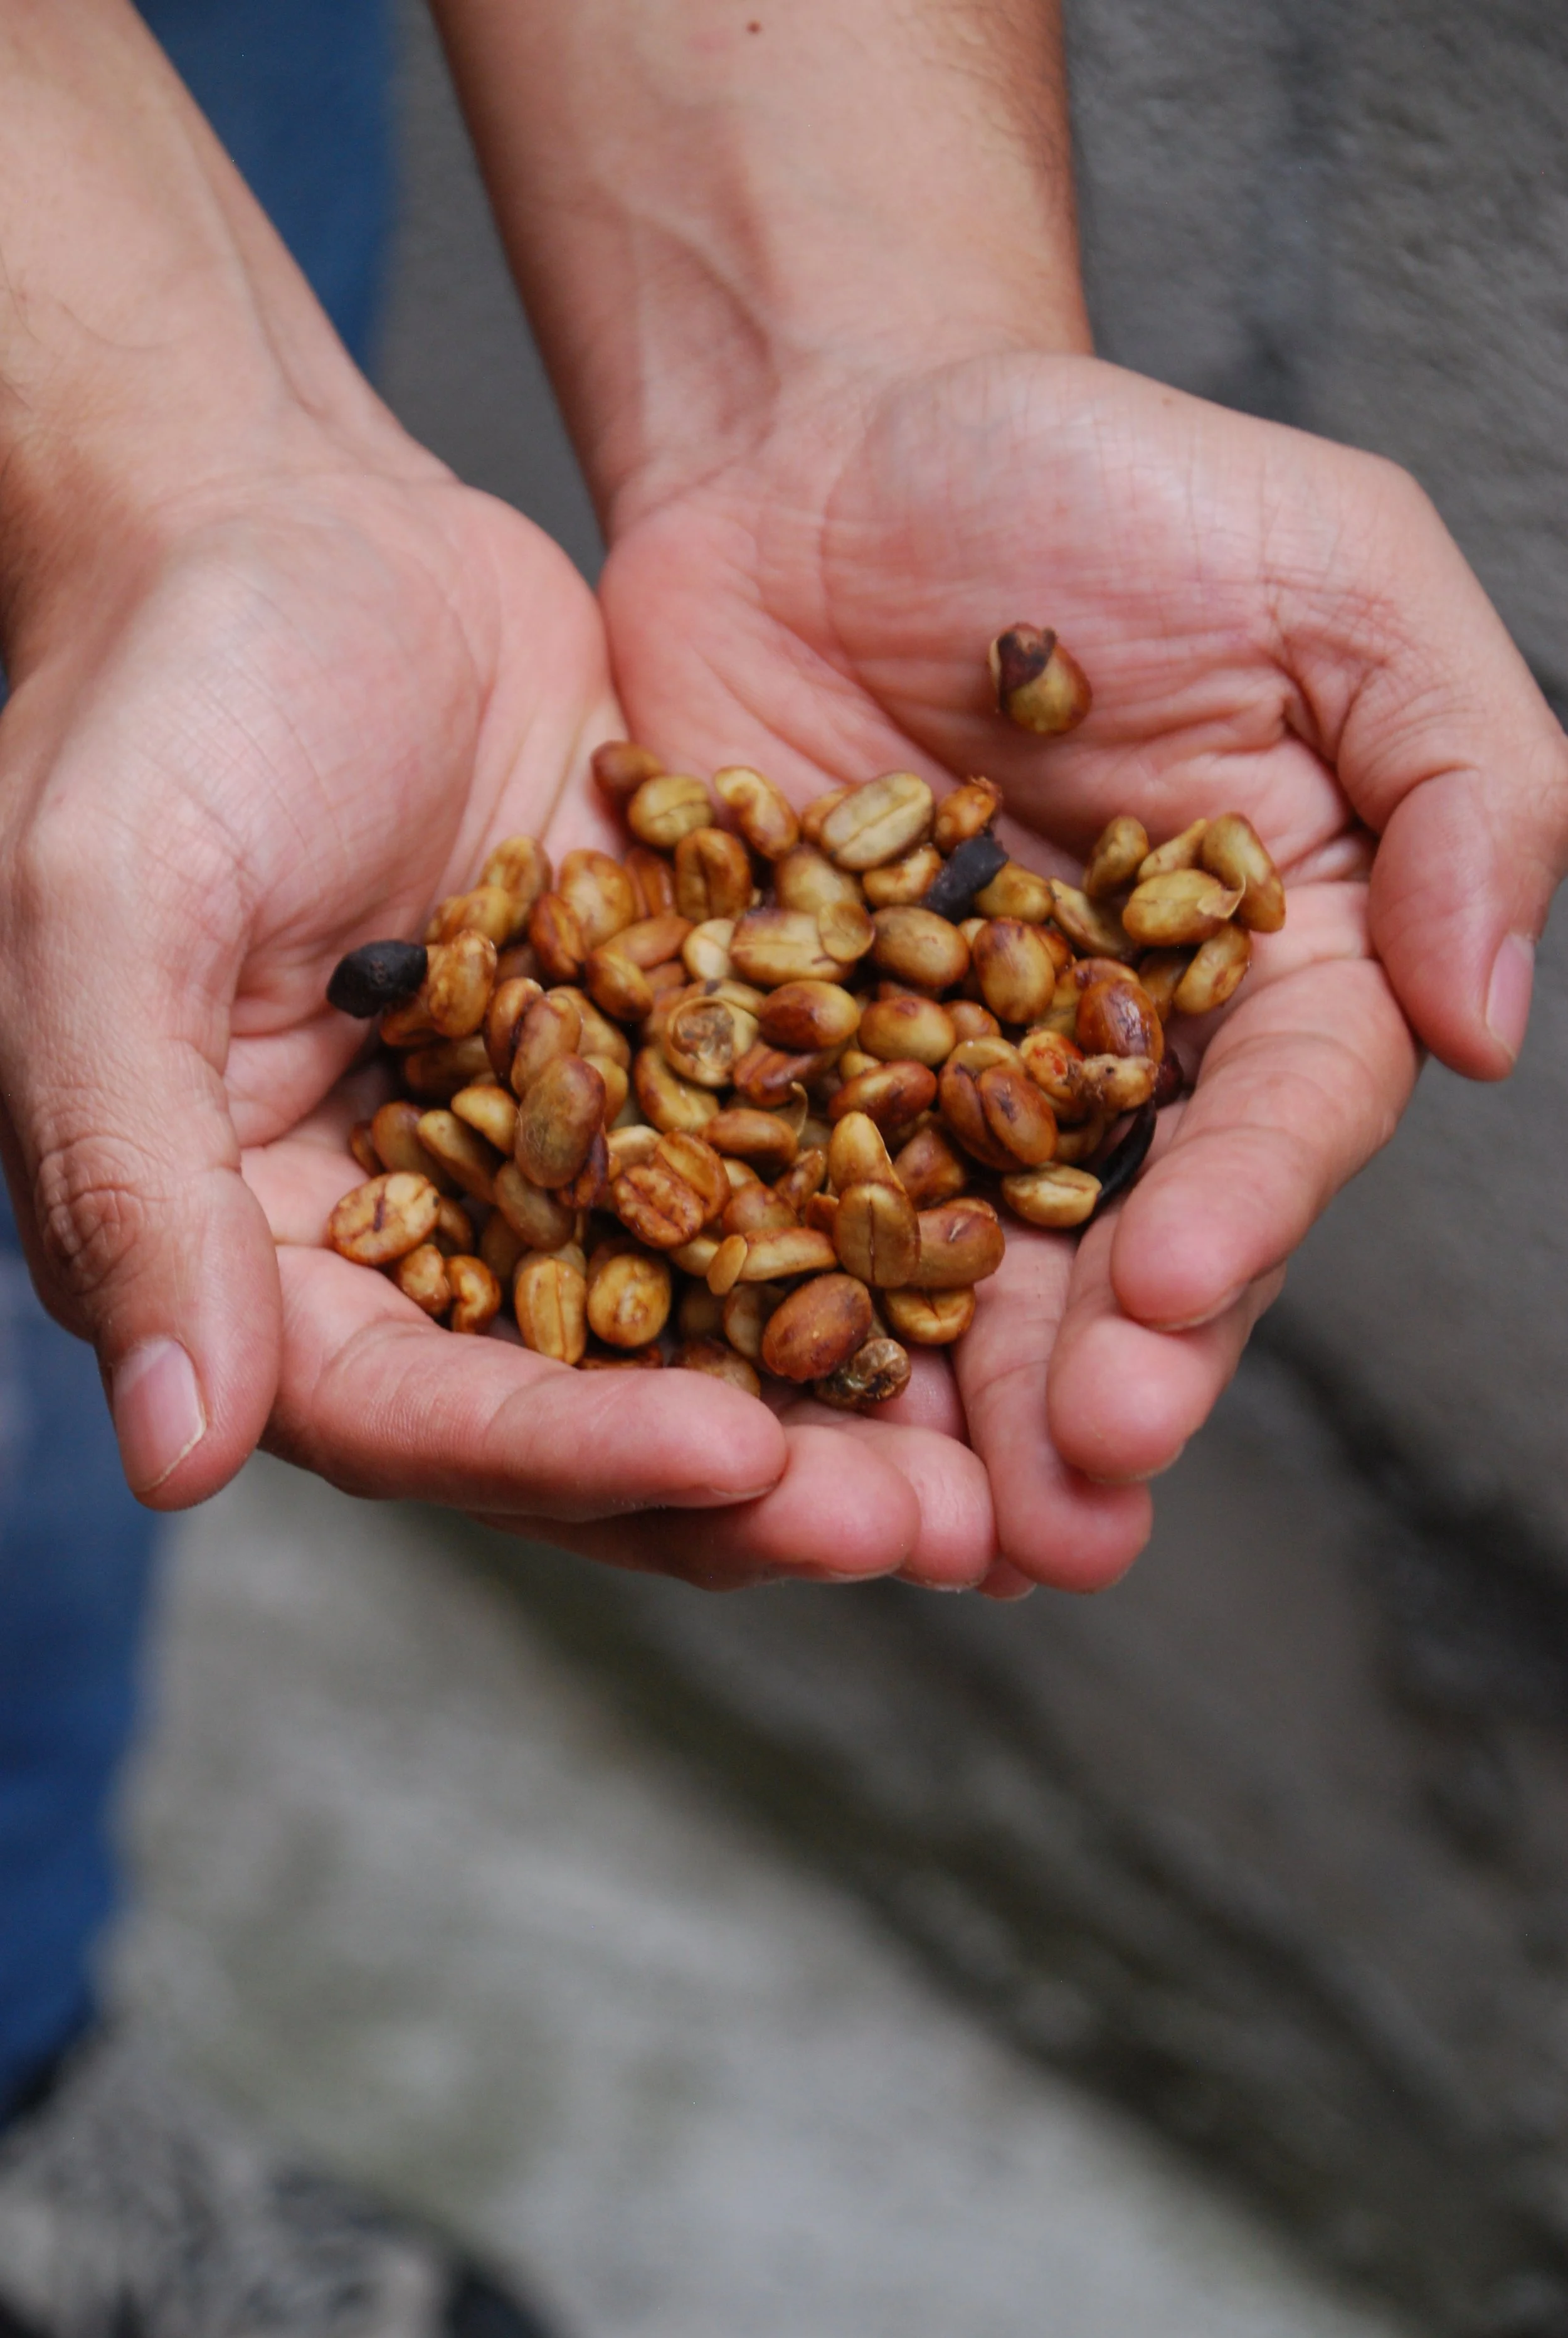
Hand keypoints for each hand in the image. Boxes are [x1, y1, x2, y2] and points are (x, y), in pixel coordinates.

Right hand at [0, 438, 953, 1590]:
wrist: (297, 529)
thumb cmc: (166, 702)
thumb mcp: (107, 916)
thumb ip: (128, 1174)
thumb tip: (178, 1455)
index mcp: (264, 1254)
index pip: (416, 1411)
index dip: (571, 1452)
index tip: (739, 1460)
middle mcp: (424, 1239)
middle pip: (592, 1414)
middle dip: (759, 1481)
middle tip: (938, 1528)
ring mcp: (563, 1157)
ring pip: (718, 1321)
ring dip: (857, 1401)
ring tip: (1016, 1460)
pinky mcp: (674, 1061)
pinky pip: (793, 1167)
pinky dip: (893, 1230)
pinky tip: (1025, 1264)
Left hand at [594, 350, 1567, 1588]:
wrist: (824, 443)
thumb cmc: (1093, 478)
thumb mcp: (1334, 574)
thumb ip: (1463, 781)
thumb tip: (1490, 1028)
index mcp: (1275, 965)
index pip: (1283, 1118)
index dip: (1241, 1217)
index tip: (1169, 1292)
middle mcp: (1117, 1058)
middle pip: (1124, 1246)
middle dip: (1104, 1374)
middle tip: (1069, 1501)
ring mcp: (938, 1080)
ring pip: (958, 1274)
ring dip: (950, 1414)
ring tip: (929, 1534)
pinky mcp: (778, 1069)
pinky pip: (775, 1205)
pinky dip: (769, 1308)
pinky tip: (752, 1416)